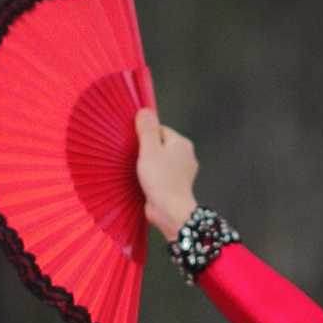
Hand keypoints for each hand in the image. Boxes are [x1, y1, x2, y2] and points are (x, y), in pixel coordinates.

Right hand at [135, 110, 199, 240]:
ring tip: (141, 171)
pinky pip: (162, 174)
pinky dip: (154, 177)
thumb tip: (145, 110)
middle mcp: (186, 156)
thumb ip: (147, 129)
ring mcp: (183, 172)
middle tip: (137, 159)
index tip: (136, 145)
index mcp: (182, 143)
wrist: (170, 211)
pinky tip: (145, 181)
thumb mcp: (149, 149)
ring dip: (149, 165)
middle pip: (160, 145)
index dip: (145, 136)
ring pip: (161, 160)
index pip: (160, 129)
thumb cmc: (160, 179)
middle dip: (147, 151)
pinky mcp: (177, 186)